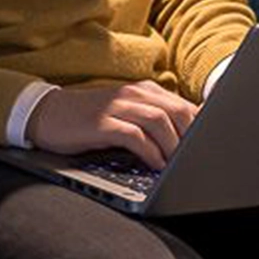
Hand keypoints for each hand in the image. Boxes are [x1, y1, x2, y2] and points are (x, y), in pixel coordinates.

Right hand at [24, 81, 199, 169]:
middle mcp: (133, 94)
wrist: (46, 114)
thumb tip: (185, 140)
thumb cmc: (89, 120)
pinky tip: (155, 165)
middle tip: (197, 160)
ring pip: (159, 121)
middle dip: (192, 137)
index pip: (183, 105)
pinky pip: (134, 136)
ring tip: (178, 166)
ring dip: (173, 146)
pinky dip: (150, 152)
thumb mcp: (124, 115)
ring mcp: (116, 107)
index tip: (211, 146)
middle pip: (177, 111)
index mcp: (142, 91)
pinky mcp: (101, 123)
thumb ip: (152, 121)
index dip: (202, 126)